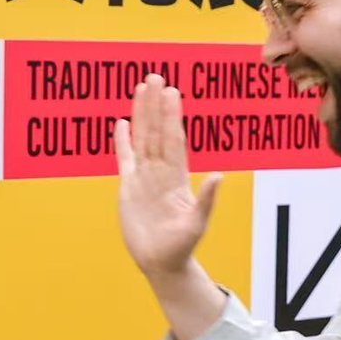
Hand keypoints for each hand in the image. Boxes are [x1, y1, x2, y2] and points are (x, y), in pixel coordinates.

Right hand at [114, 75, 222, 279]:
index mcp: (177, 177)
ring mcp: (144, 178)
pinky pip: (125, 159)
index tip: (172, 92)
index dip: (172, 116)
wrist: (161, 263)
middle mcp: (161, 172)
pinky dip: (123, 142)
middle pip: (156, 132)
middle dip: (156, 105)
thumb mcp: (197, 223)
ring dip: (141, 114)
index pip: (173, 140)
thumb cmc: (182, 246)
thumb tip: (218, 176)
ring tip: (140, 88)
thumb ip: (206, 199)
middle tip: (155, 77)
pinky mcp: (128, 188)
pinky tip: (122, 123)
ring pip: (141, 139)